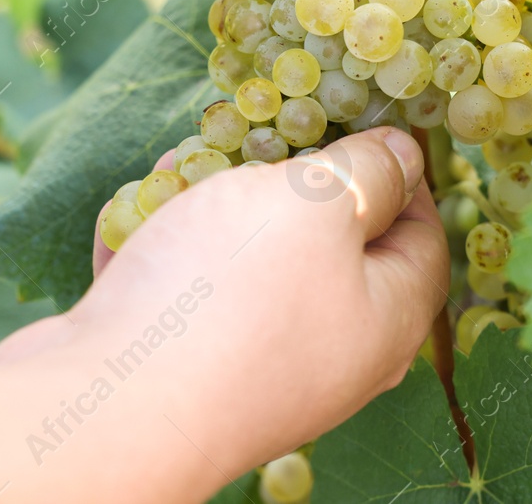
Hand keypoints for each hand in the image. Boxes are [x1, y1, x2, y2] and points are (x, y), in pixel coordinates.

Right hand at [0, 126, 448, 475]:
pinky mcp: (183, 374)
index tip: (355, 122)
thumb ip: (365, 171)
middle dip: (290, 183)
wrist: (108, 410)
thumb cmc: (230, 296)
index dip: (399, 172)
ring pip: (248, 269)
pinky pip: (185, 295)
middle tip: (259, 135)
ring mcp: (253, 370)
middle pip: (329, 250)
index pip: (423, 236)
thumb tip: (403, 155)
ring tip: (184, 159)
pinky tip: (136, 207)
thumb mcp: (316, 203)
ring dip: (216, 207)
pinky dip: (167, 246)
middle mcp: (331, 357)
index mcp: (386, 321)